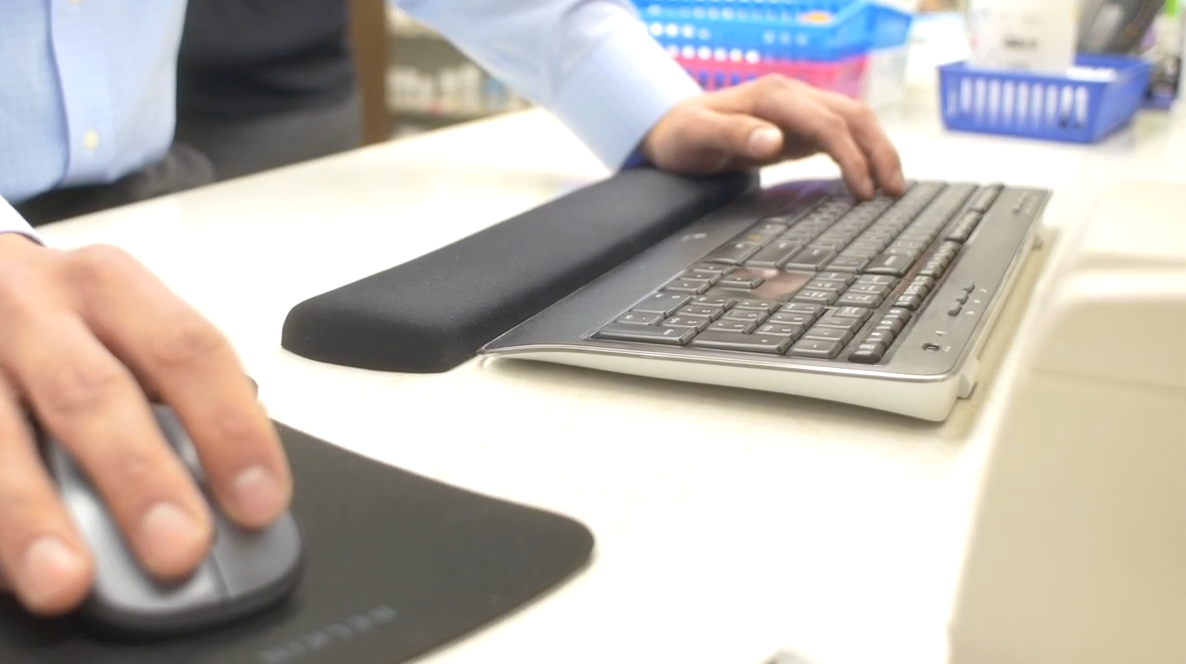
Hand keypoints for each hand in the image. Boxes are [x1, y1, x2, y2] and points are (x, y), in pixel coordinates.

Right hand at [0, 234, 290, 615]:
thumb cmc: (60, 320)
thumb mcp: (120, 325)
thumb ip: (171, 394)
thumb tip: (234, 490)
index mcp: (113, 289)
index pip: (189, 351)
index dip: (229, 427)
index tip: (258, 501)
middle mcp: (38, 308)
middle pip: (95, 391)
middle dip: (140, 477)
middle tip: (178, 547)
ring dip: (34, 513)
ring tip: (65, 580)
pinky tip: (7, 569)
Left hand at [642, 75, 906, 198]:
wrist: (671, 128)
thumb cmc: (682, 136)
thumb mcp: (698, 138)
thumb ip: (734, 136)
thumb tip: (774, 140)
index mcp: (774, 96)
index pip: (829, 124)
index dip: (852, 157)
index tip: (863, 192)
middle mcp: (793, 95)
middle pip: (854, 117)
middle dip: (880, 152)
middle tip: (894, 192)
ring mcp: (799, 109)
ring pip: (855, 122)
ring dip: (878, 151)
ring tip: (893, 188)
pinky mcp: (800, 125)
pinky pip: (842, 134)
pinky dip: (862, 153)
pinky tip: (871, 179)